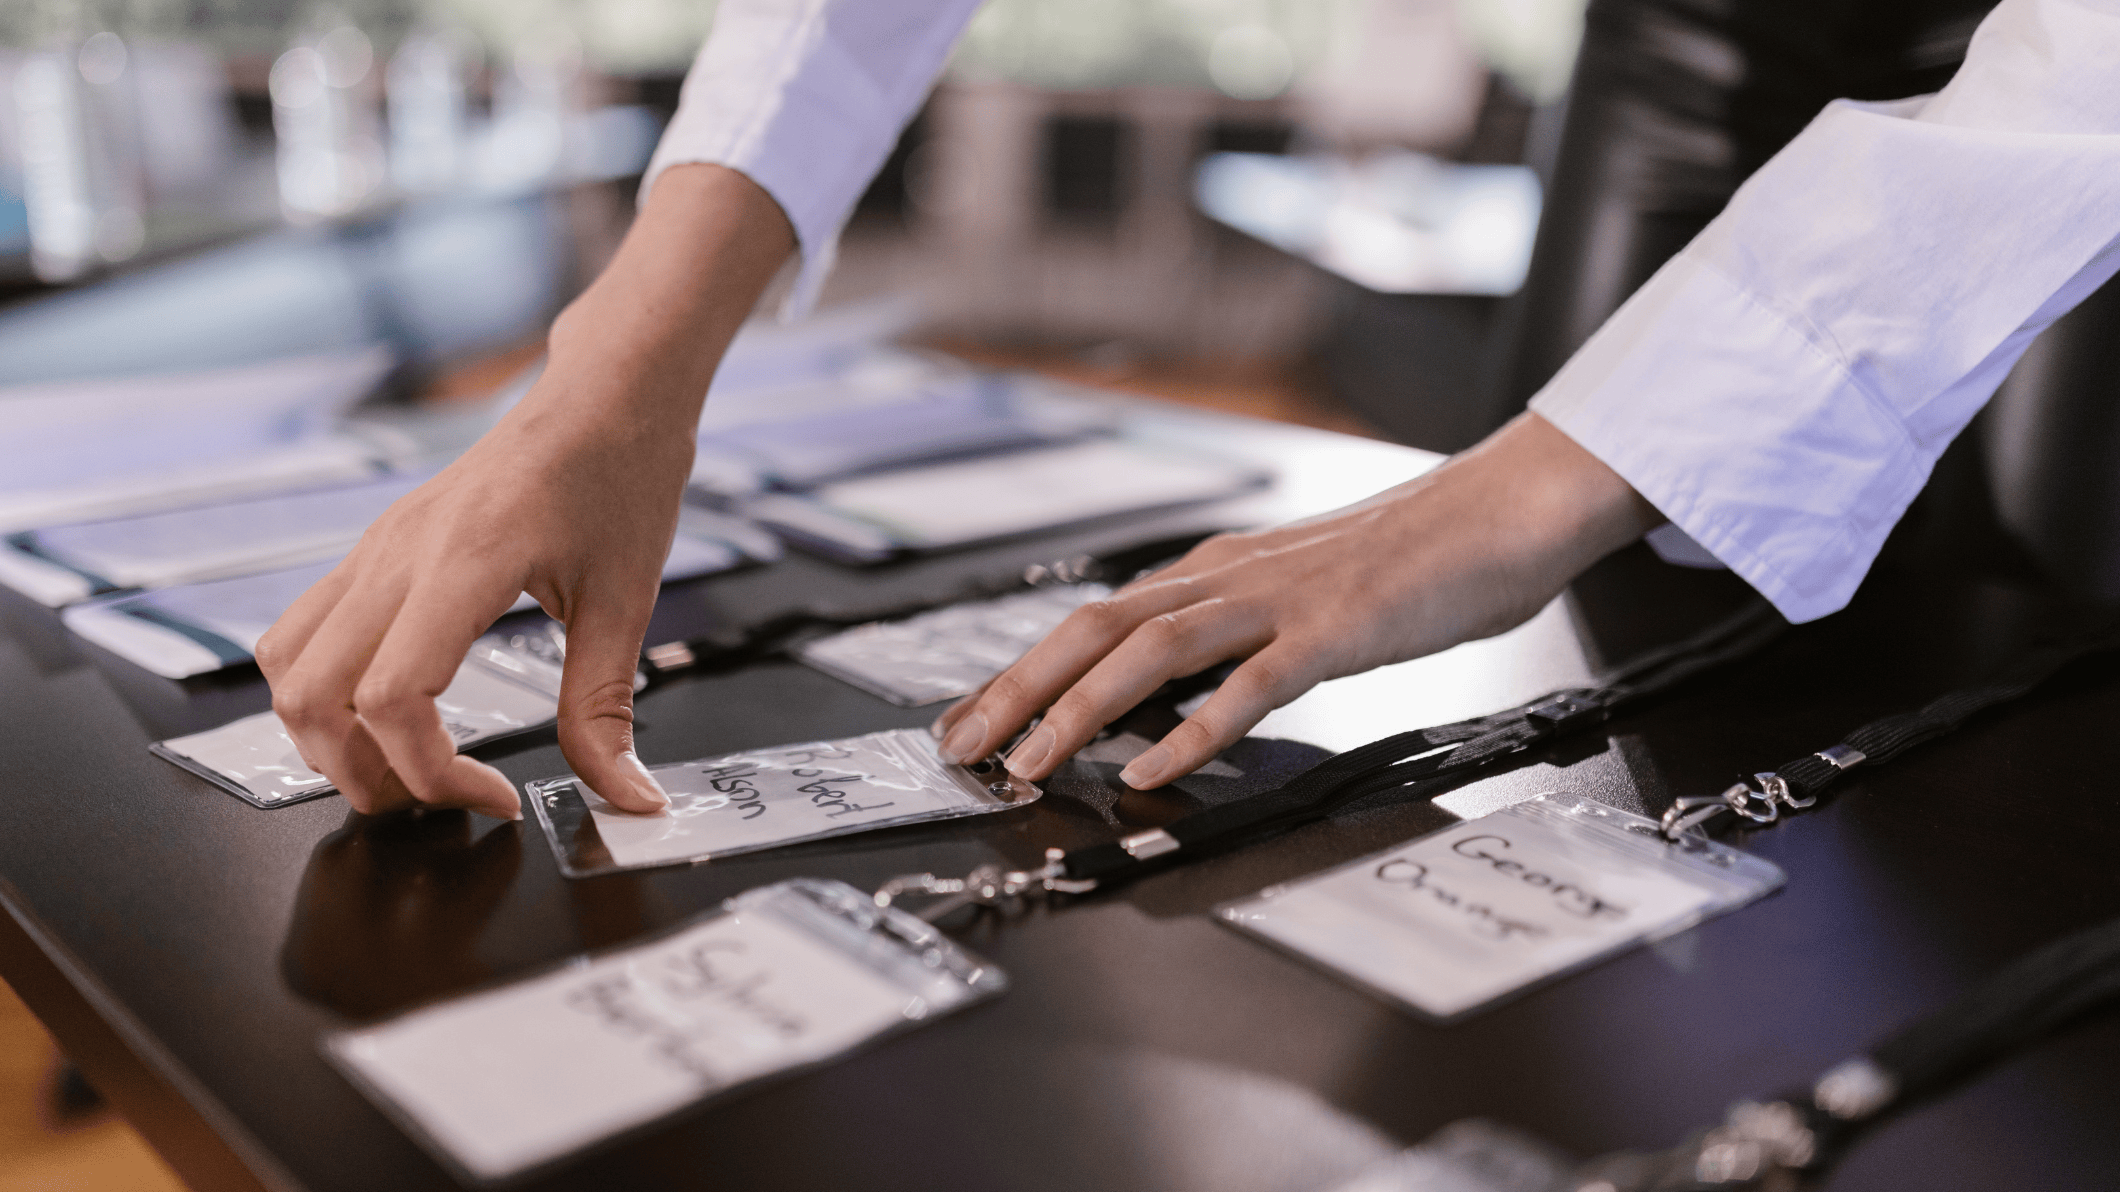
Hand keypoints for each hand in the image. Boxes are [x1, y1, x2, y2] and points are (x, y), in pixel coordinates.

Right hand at [256, 166, 793, 817]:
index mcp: (463, 562)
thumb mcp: (628, 602)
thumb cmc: (621, 474)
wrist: (606, 392)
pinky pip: (304, 630)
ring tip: (406, 768)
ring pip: (286, 664)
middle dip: (364, 774)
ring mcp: (375, 547)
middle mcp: (398, 553)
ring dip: (325, 738)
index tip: (496, 799)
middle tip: (439, 802)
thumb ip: (606, 711)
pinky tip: (392, 713)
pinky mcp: (375, 549)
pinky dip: (322, 690)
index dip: (432, 773)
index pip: (392, 697)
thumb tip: (627, 799)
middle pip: (310, 696)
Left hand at [932, 413, 1661, 788]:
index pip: (1094, 620)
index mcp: (1216, 572)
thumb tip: (1168, 692)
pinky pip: (1248, 685)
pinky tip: (1153, 769)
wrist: (1500, 511)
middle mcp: (1229, 578)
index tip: (971, 718)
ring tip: (1032, 764)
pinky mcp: (1332, 631)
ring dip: (1079, 710)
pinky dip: (1192, 729)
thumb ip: (1234, 636)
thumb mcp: (1298, 594)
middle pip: (1095, 629)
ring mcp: (1278, 602)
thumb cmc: (1410, 561)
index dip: (1021, 670)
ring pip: (1150, 652)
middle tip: (960, 746)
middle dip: (1017, 690)